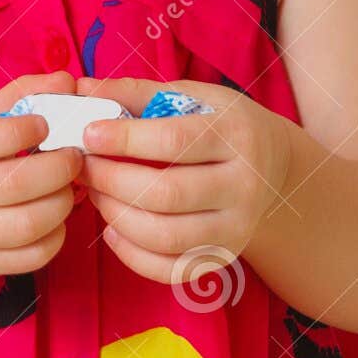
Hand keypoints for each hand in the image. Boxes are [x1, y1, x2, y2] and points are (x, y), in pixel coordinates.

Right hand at [0, 72, 83, 279]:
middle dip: (58, 167)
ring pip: (26, 225)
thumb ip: (17, 97)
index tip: (45, 124)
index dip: (21, 131)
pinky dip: (57, 235)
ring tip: (68, 185)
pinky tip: (56, 215)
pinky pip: (31, 258)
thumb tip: (65, 81)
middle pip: (12, 185)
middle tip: (74, 155)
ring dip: (62, 202)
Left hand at [75, 75, 294, 283]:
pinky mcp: (224, 256)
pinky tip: (113, 229)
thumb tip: (85, 89)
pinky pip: (170, 269)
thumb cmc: (221, 124)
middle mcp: (244, 185)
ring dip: (117, 216)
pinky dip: (132, 254)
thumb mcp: (192, 97)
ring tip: (96, 193)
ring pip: (166, 236)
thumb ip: (138, 93)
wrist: (272, 166)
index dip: (125, 139)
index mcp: (236, 135)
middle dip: (112, 181)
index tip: (89, 134)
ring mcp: (237, 227)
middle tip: (85, 167)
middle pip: (167, 194)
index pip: (174, 141)